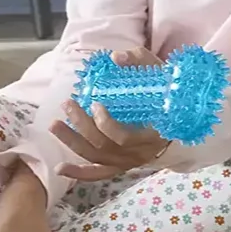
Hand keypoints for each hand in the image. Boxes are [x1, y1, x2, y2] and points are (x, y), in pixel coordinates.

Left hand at [52, 46, 170, 181]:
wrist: (175, 114)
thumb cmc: (164, 91)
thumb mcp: (158, 73)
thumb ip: (140, 61)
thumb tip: (116, 57)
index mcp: (152, 134)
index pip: (124, 138)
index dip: (106, 124)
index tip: (95, 104)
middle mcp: (140, 153)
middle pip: (104, 146)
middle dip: (81, 126)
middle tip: (68, 104)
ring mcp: (129, 162)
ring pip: (96, 157)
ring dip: (72, 142)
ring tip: (54, 125)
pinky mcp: (120, 165)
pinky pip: (98, 174)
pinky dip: (78, 173)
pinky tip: (59, 169)